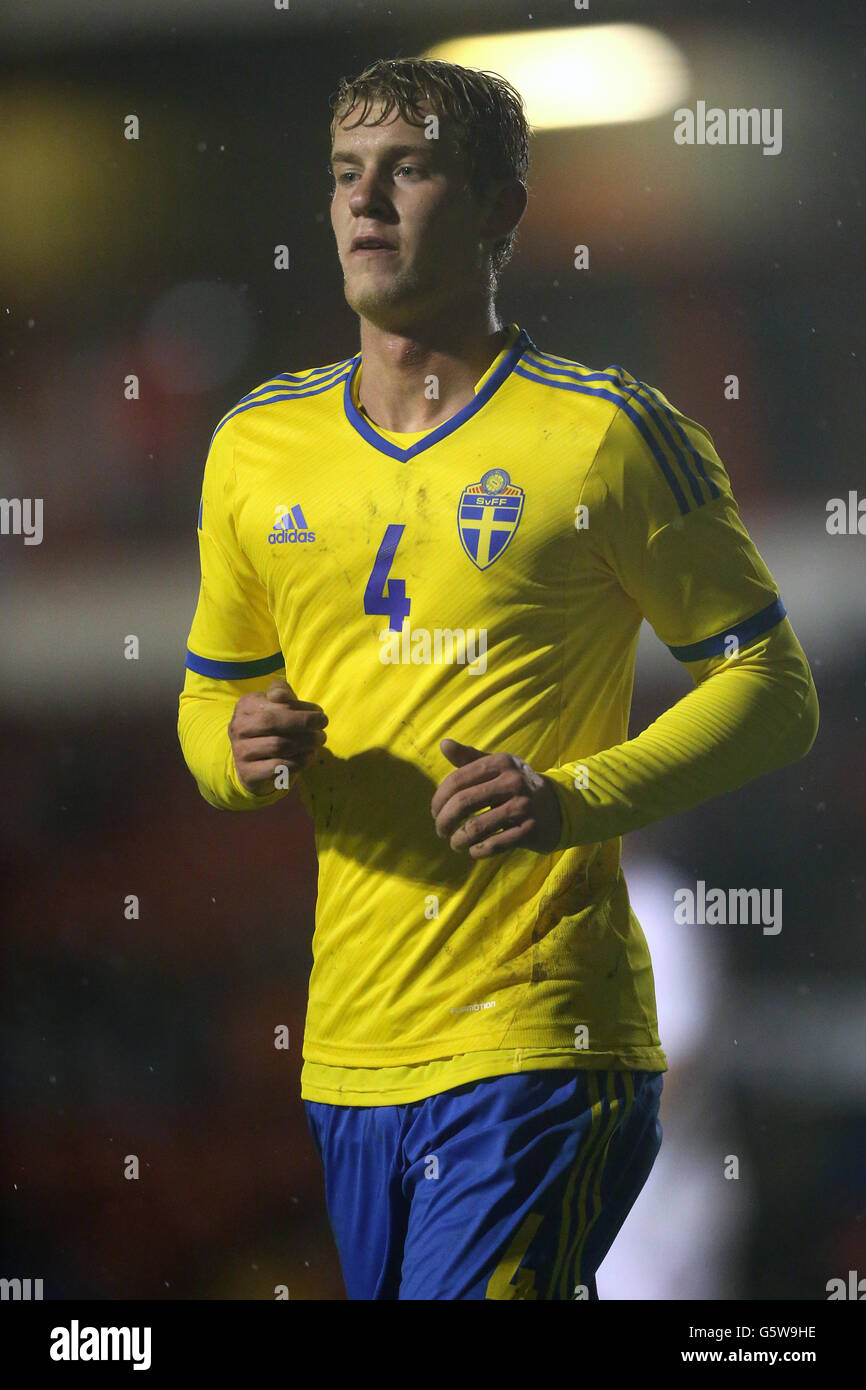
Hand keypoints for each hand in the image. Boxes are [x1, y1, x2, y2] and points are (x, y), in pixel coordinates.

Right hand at [228, 679, 326, 793]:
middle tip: (322, 730)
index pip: (275, 703)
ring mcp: (240, 751)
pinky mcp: (248, 773)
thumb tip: (281, 695)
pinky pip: (278, 767)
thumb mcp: (275, 703)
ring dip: (305, 743)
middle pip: (273, 722)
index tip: (320, 715)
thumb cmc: (271, 725)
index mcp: (245, 705)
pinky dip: (299, 761)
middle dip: (304, 725)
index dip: (301, 710)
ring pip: (278, 745)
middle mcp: (238, 727)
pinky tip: (309, 756)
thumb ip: (281, 692)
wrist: (253, 760)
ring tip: (318, 742)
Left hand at [430, 738, 562, 858]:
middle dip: (444, 821)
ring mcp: (523, 807)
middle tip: (440, 830)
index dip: (439, 798)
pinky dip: (477, 851)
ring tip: (454, 843)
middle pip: (463, 803)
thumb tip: (443, 744)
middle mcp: (513, 782)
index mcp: (501, 763)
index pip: (458, 780)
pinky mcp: (529, 831)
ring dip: (458, 840)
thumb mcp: (497, 767)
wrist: (558, 806)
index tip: (434, 811)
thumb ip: (469, 758)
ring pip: (476, 827)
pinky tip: (473, 850)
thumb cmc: (517, 786)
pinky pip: (494, 845)